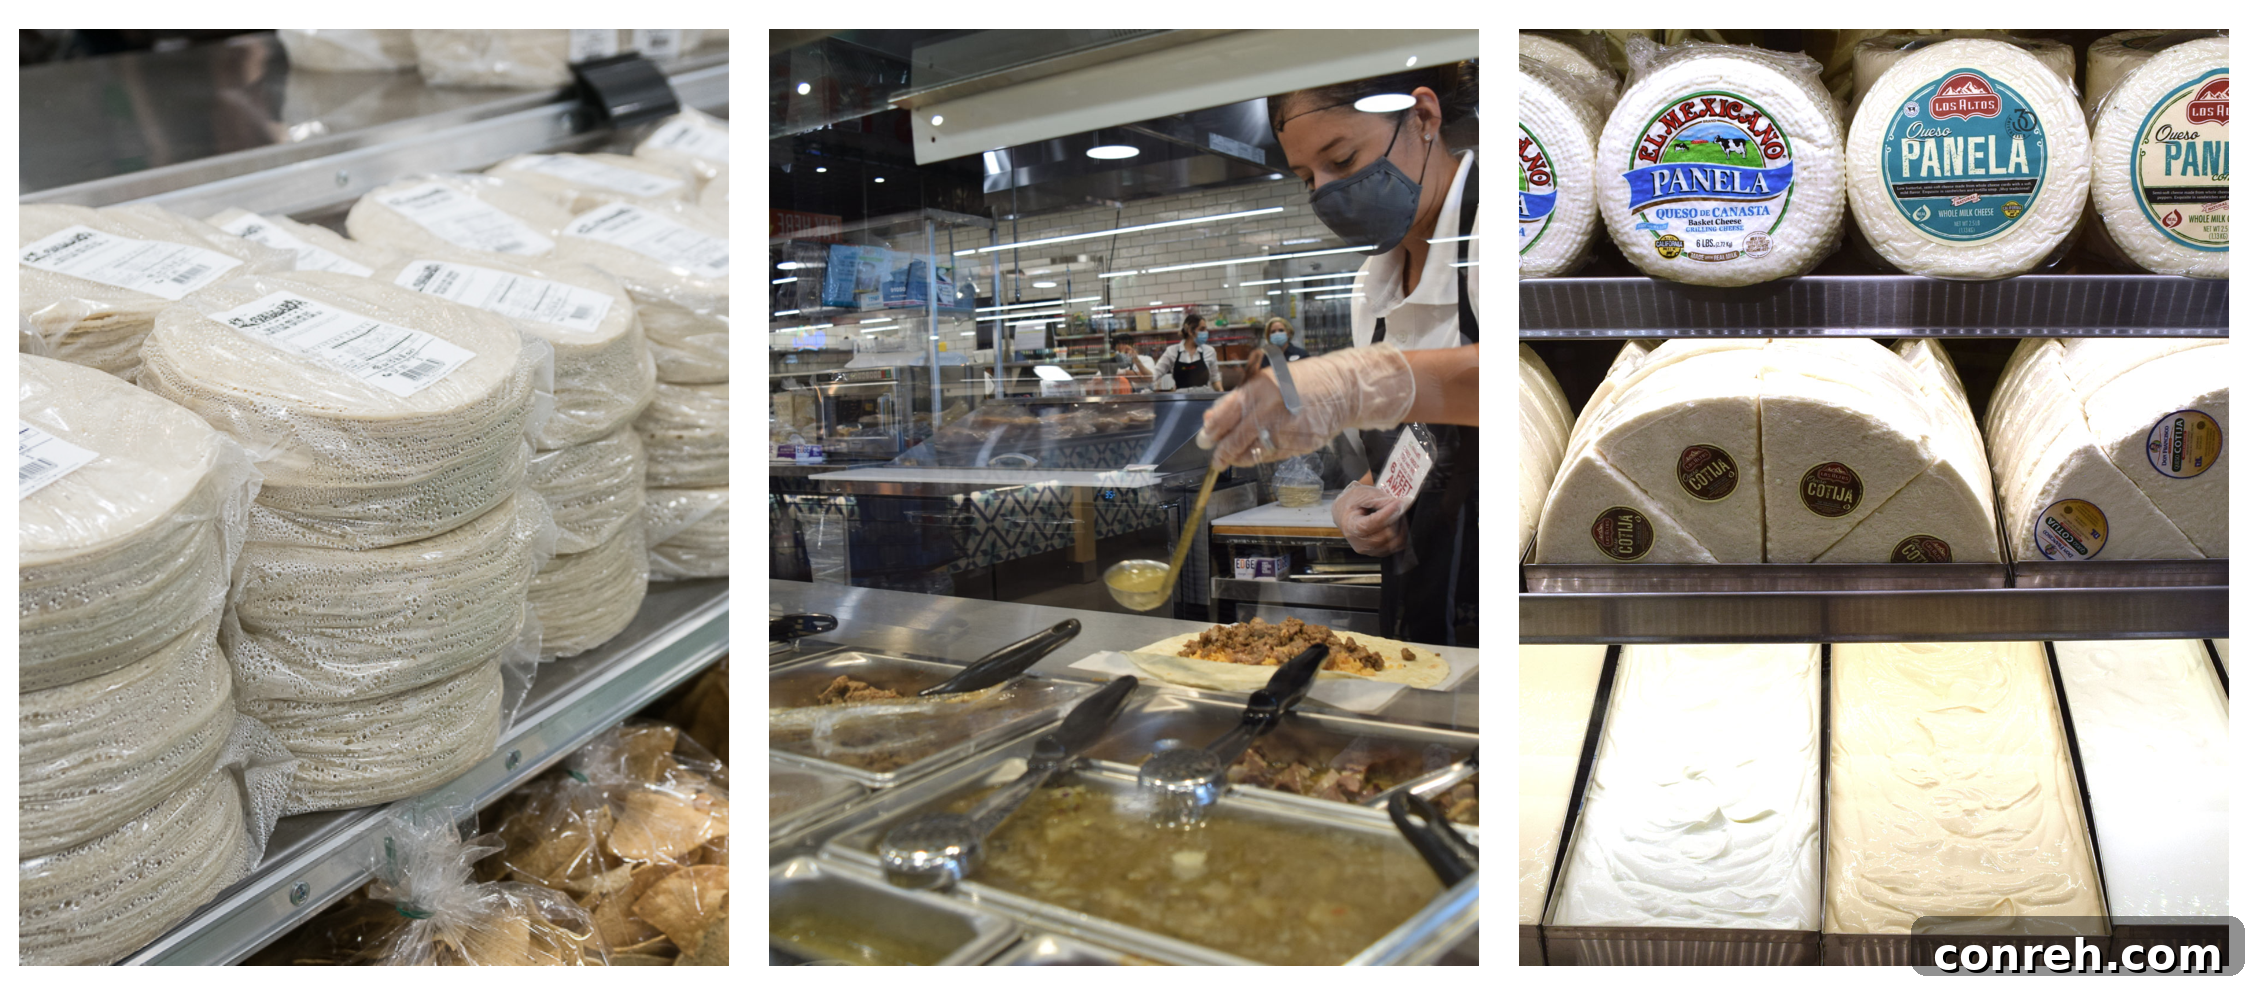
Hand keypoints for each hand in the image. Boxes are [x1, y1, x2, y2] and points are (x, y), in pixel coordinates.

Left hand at [1196, 344, 1415, 465]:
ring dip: (1239, 458)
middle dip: (1221, 454)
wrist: (1341, 390)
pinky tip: (1259, 450)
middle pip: (1236, 440)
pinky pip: (1271, 456)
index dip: (1211, 432)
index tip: (1204, 440)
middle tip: (1216, 460)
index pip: (1225, 415)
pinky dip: (1261, 456)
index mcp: (1261, 388)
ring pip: (1252, 453)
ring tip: (1234, 457)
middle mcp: (1273, 409)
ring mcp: (1288, 429)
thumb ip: (1237, 401)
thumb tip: (1210, 421)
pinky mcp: (1300, 445)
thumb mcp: (1265, 381)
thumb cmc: (1300, 383)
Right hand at [1333, 481, 1408, 555]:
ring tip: (1399, 514)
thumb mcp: (1362, 494)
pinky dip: (1401, 534)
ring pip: (1395, 542)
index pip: (1373, 523)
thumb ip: (1380, 499)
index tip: (1398, 502)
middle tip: (1400, 506)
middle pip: (1386, 534)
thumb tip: (1400, 505)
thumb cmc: (1352, 503)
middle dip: (1397, 518)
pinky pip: (1397, 546)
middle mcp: (1359, 543)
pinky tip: (1397, 523)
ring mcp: (1369, 550)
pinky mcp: (1378, 553)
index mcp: (1351, 527)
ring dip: (1401, 526)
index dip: (1389, 513)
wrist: (1345, 514)